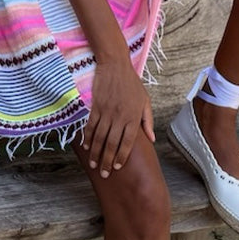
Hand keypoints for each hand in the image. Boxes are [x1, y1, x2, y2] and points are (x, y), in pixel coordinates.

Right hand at [84, 57, 154, 177]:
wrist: (116, 65)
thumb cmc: (132, 83)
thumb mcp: (145, 101)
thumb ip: (148, 121)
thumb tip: (151, 139)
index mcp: (134, 117)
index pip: (127, 142)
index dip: (122, 157)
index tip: (117, 168)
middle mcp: (120, 117)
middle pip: (112, 144)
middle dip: (107, 160)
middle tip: (104, 173)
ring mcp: (107, 112)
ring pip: (100, 137)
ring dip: (96, 153)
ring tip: (94, 164)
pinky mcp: (96, 106)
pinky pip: (91, 126)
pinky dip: (88, 137)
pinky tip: (87, 147)